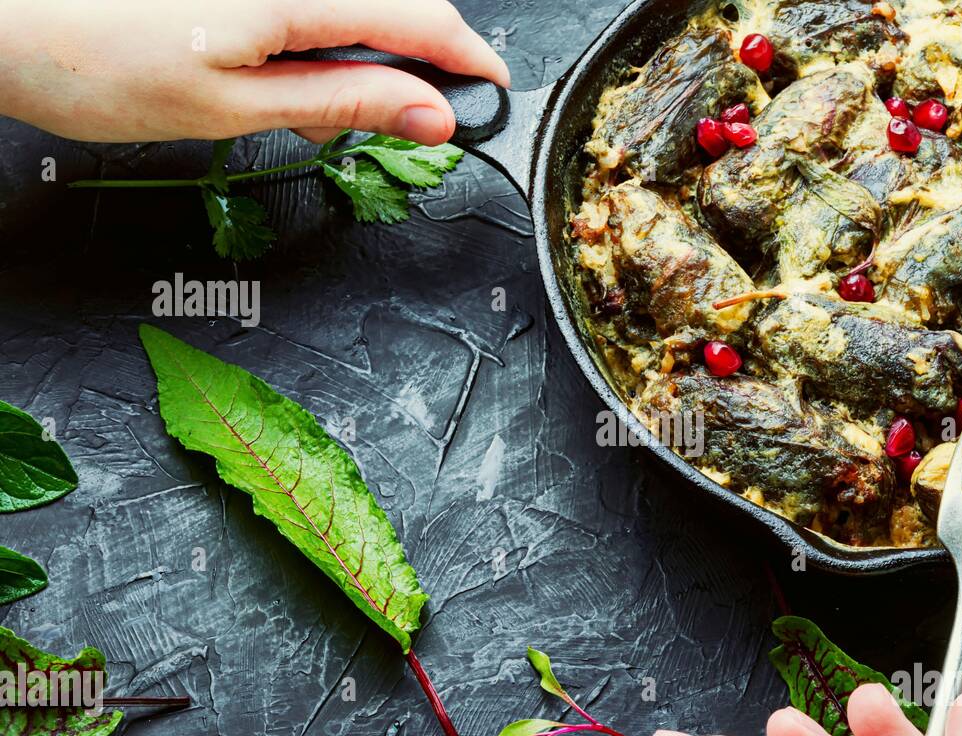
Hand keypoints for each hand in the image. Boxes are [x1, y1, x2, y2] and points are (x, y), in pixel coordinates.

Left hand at [0, 0, 508, 144]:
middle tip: (410, 120)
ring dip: (365, 52)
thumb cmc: (89, 60)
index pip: (419, 16)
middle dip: (417, 61)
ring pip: (350, 3)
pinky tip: (294, 68)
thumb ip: (342, 102)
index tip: (494, 92)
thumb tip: (428, 112)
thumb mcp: (232, 105)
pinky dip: (321, 35)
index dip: (466, 58)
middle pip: (392, 3)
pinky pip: (308, 1)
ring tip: (335, 104)